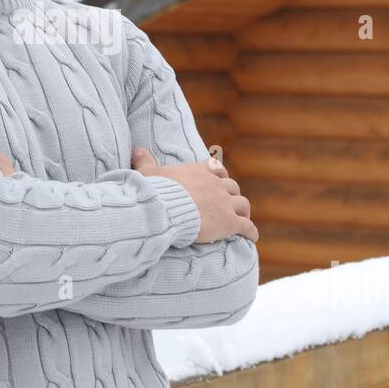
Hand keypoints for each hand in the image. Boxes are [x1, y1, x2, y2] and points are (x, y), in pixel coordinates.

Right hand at [131, 146, 257, 244]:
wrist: (167, 210)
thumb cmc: (156, 192)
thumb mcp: (148, 174)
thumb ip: (145, 162)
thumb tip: (137, 150)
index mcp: (198, 172)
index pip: (215, 167)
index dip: (219, 174)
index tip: (220, 179)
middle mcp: (215, 185)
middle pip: (232, 186)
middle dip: (232, 194)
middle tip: (229, 203)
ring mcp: (224, 203)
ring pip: (243, 204)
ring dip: (243, 211)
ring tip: (243, 218)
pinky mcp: (229, 222)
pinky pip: (246, 226)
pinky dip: (250, 231)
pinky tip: (251, 236)